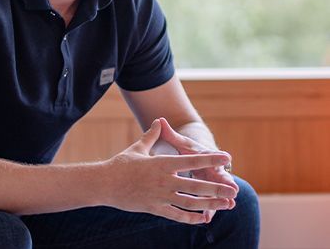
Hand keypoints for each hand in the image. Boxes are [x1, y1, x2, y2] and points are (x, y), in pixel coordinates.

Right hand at [105, 120, 236, 223]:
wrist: (105, 183)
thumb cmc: (121, 163)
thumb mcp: (138, 147)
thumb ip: (152, 135)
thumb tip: (159, 121)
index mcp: (162, 163)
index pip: (191, 161)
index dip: (210, 159)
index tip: (226, 157)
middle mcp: (164, 180)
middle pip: (195, 186)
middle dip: (217, 188)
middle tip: (234, 189)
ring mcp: (160, 196)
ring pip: (190, 202)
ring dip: (210, 204)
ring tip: (225, 205)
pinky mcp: (155, 208)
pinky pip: (176, 214)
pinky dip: (191, 217)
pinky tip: (203, 218)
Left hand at [158, 117, 238, 221]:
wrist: (196, 158)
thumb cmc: (188, 150)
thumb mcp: (180, 142)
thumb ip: (170, 134)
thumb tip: (160, 119)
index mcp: (205, 155)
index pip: (213, 155)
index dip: (219, 156)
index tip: (228, 157)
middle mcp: (211, 169)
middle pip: (220, 176)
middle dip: (227, 182)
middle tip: (234, 189)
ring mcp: (211, 183)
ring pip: (217, 192)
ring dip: (222, 198)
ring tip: (229, 205)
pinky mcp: (206, 194)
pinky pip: (207, 203)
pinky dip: (208, 210)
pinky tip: (206, 218)